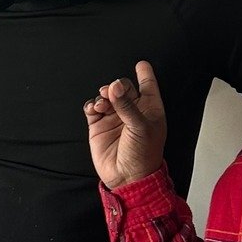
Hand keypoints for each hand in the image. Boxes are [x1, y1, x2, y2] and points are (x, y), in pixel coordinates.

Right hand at [84, 60, 167, 189]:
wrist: (127, 177)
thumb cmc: (143, 154)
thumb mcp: (140, 127)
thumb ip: (127, 105)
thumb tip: (114, 87)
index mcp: (149, 109)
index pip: (148, 85)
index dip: (145, 74)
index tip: (141, 64)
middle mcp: (132, 111)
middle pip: (123, 87)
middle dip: (117, 86)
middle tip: (112, 92)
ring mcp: (114, 118)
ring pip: (107, 96)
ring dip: (104, 96)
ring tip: (102, 104)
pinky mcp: (98, 126)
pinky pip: (92, 108)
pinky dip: (92, 105)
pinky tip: (94, 109)